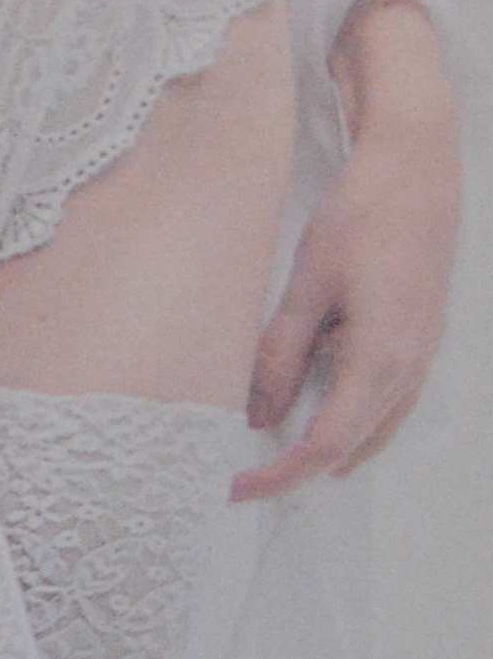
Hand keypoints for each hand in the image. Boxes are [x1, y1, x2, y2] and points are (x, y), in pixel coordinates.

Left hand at [240, 0, 459, 499]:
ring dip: (329, 451)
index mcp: (380, 357)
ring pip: (376, 427)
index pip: (326, 442)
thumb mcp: (306, 288)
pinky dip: (353, 423)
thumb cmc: (361, 218)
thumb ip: (281, 357)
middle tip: (244, 483)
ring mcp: (423, 352)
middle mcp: (410, 365)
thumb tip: (258, 417)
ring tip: (275, 466)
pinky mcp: (420, 338)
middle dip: (298, 471)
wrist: (417, 168)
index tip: (234, 490)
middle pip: (352, 444)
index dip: (279, 475)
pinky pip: (388, 400)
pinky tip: (318, 419)